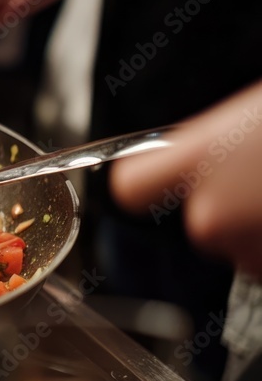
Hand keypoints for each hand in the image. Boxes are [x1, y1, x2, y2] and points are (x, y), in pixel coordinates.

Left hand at [111, 80, 261, 276]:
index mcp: (200, 158)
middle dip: (228, 207)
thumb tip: (203, 153)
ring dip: (255, 227)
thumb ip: (209, 145)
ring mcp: (243, 248)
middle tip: (259, 179)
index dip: (143, 181)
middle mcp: (210, 211)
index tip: (153, 175)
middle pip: (199, 220)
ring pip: (237, 244)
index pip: (131, 185)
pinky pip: (261, 261)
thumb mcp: (246, 119)